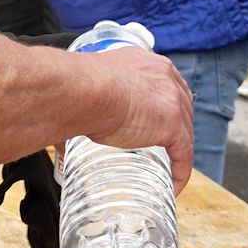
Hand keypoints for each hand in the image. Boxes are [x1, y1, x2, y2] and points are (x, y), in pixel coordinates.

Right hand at [85, 46, 195, 191]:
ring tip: (169, 168)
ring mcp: (171, 99)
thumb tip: (62, 145)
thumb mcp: (89, 92)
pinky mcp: (172, 123)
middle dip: (178, 124)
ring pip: (185, 128)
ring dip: (179, 149)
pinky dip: (180, 170)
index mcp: (144, 63)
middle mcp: (163, 75)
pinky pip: (184, 153)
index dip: (166, 101)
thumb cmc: (76, 89)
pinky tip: (173, 185)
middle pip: (182, 103)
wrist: (83, 90)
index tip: (159, 118)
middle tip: (165, 146)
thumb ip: (84, 112)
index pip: (166, 82)